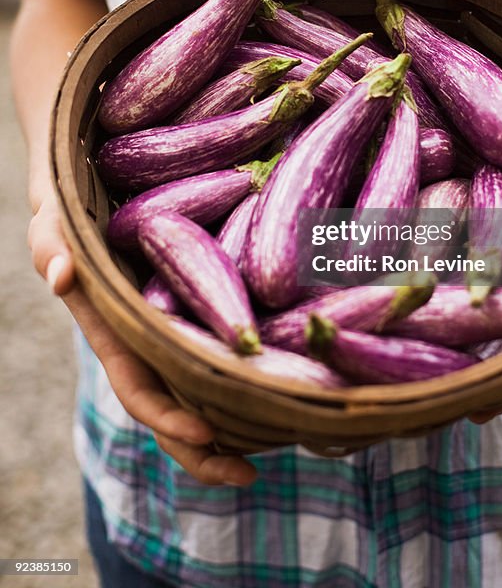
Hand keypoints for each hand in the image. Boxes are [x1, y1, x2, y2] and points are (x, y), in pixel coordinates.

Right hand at [30, 195, 257, 485]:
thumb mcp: (51, 221)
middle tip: (249, 476)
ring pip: (202, 394)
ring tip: (281, 443)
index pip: (138, 391)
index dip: (167, 418)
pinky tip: (283, 387)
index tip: (204, 433)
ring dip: (235, 426)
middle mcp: (146, 345)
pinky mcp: (199, 312)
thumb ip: (50, 245)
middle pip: (173, 414)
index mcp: (115, 336)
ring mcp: (174, 333)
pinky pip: (221, 354)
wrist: (91, 193)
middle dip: (206, 452)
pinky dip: (245, 379)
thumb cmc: (68, 211)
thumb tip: (62, 275)